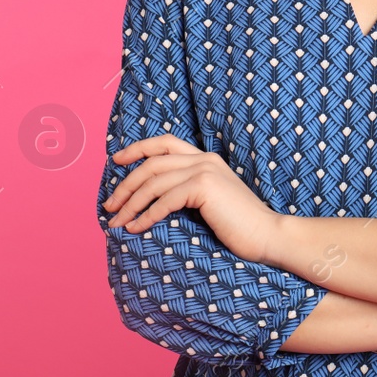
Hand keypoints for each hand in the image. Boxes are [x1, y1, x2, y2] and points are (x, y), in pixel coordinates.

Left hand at [103, 134, 283, 264]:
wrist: (267, 234)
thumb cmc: (239, 226)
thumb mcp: (211, 202)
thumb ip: (188, 191)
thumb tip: (152, 200)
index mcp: (206, 159)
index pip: (165, 143)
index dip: (137, 148)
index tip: (116, 161)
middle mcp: (205, 159)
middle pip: (152, 163)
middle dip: (125, 184)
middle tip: (108, 205)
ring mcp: (205, 171)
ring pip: (153, 182)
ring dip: (130, 203)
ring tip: (116, 222)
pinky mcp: (205, 187)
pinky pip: (164, 200)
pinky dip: (146, 215)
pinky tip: (136, 229)